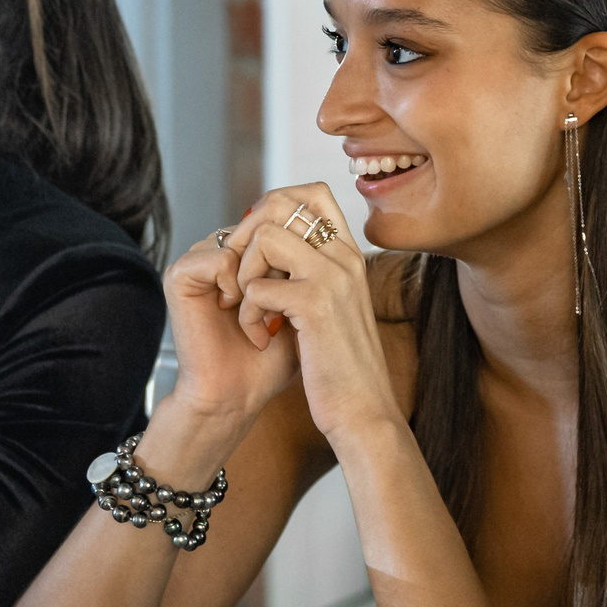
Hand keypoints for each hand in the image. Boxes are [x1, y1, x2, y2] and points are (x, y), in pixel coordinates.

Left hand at [212, 183, 397, 442]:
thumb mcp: (333, 311)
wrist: (364, 413)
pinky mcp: (316, 305)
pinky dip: (248, 312)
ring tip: (251, 309)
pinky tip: (260, 336)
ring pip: (267, 237)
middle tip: (242, 277)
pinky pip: (259, 286)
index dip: (274, 207)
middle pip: (284, 202)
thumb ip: (312, 276)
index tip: (257, 248)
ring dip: (245, 272)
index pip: (312, 193)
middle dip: (248, 235)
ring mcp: (333, 278)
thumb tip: (272, 248)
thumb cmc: (343, 368)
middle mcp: (345, 258)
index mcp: (349, 256)